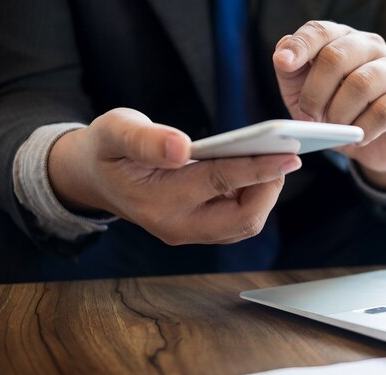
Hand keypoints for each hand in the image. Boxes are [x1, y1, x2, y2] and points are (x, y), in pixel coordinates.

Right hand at [48, 108, 300, 244]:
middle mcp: (175, 226)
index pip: (218, 183)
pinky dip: (254, 197)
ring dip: (264, 194)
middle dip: (269, 188)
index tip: (289, 155)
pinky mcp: (198, 230)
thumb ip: (144, 140)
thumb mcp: (114, 131)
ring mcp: (188, 233)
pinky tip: (258, 172)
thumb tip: (180, 148)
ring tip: (274, 160)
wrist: (96, 178)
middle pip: (241, 219)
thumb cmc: (107, 149)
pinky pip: (236, 220)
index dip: (257, 168)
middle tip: (285, 155)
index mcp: (155, 201)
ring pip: (243, 223)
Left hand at [273, 21, 385, 189]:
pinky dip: (364, 129)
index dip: (300, 45)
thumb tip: (281, 53)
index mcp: (342, 41)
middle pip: (336, 56)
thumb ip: (291, 75)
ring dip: (339, 114)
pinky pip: (383, 111)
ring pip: (360, 84)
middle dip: (315, 93)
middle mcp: (370, 47)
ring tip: (335, 130)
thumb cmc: (340, 114)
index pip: (320, 31)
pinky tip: (358, 138)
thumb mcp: (306, 97)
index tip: (283, 62)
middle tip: (309, 119)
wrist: (380, 145)